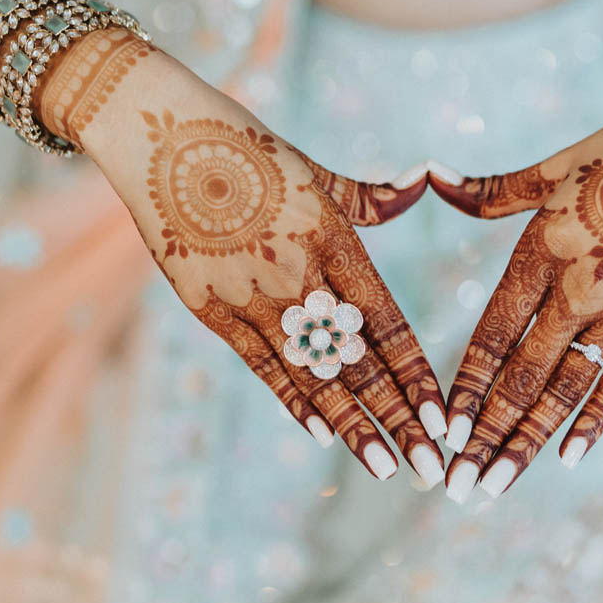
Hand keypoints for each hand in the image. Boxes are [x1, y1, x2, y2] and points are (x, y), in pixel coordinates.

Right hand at [72, 33, 447, 485]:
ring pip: (313, 377)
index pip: (388, 325)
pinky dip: (293, 401)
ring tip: (386, 467)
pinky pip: (261, 366)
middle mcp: (298, 276)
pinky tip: (322, 436)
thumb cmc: (248, 147)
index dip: (417, 377)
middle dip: (399, 420)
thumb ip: (375, 195)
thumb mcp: (318, 170)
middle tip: (431, 468)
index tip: (445, 420)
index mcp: (333, 239)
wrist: (157, 135)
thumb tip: (424, 182)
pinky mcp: (209, 308)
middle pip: (358, 364)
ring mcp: (251, 297)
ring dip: (353, 427)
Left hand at [429, 41, 602, 500]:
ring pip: (567, 386)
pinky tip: (569, 456)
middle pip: (522, 374)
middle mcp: (579, 283)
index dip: (466, 386)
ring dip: (528, 439)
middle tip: (456, 486)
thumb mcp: (552, 166)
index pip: (492, 332)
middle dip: (485, 434)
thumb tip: (429, 179)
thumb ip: (488, 192)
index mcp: (542, 246)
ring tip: (495, 484)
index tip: (442, 429)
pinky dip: (596, 418)